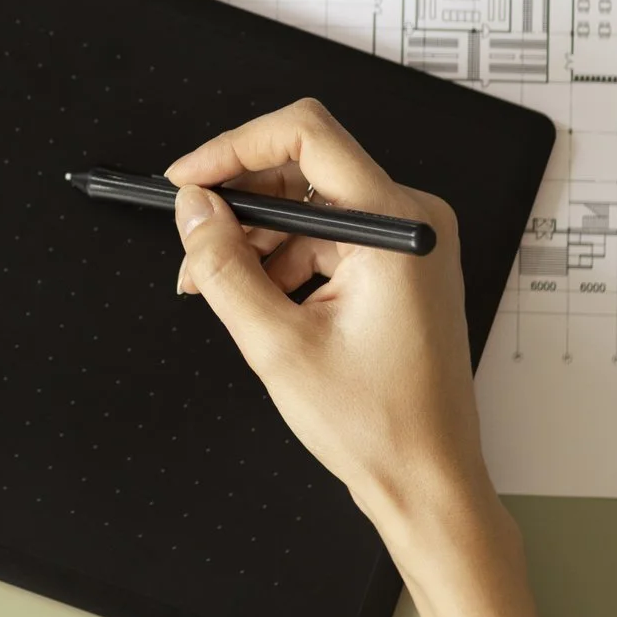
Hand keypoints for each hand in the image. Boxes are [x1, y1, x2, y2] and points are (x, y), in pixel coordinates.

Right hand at [166, 100, 490, 539]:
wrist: (428, 481)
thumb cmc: (378, 425)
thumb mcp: (276, 345)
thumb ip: (224, 267)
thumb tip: (192, 210)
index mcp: (396, 226)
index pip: (306, 135)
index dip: (234, 148)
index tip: (188, 181)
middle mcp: (411, 220)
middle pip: (304, 168)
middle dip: (237, 203)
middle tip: (191, 244)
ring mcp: (408, 242)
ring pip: (309, 205)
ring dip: (254, 238)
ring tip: (213, 285)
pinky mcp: (398, 265)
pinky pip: (326, 235)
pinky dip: (282, 259)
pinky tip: (253, 299)